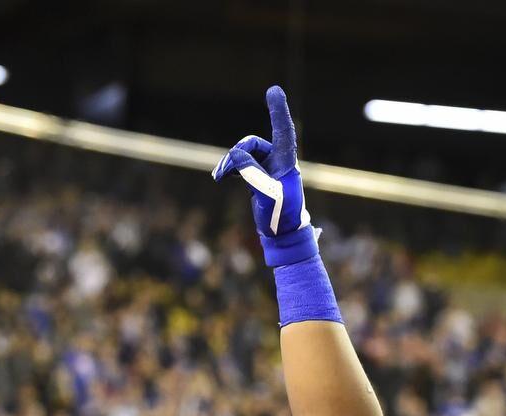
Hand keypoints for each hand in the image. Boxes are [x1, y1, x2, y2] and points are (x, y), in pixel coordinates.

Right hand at [212, 85, 317, 265]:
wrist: (282, 235)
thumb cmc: (282, 217)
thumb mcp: (268, 195)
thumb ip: (252, 174)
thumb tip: (236, 157)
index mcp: (286, 162)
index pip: (283, 130)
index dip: (278, 110)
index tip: (273, 90)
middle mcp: (278, 161)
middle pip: (252, 144)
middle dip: (235, 155)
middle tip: (222, 173)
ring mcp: (267, 169)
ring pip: (244, 154)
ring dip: (230, 163)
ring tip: (219, 177)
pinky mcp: (258, 177)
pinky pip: (241, 164)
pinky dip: (230, 168)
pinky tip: (220, 177)